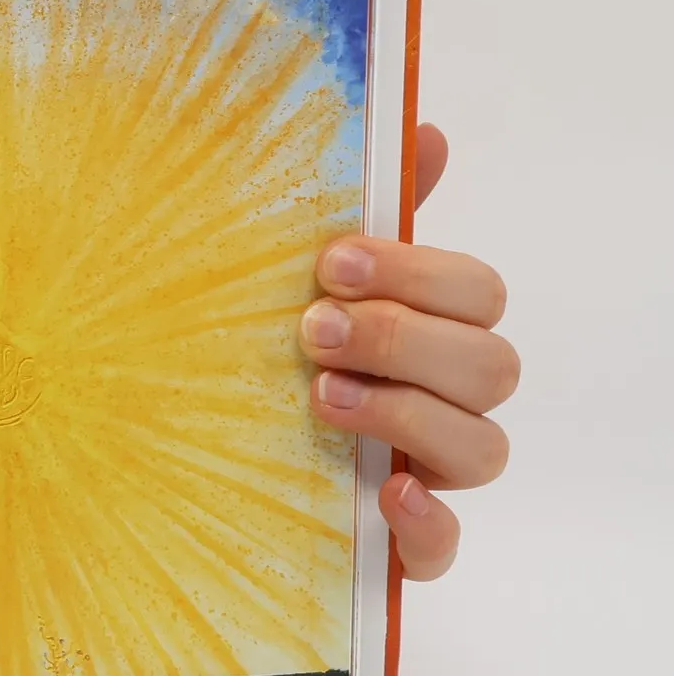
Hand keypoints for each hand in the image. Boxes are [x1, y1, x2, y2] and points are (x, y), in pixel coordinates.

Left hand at [302, 124, 517, 581]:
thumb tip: (420, 129)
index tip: (329, 262)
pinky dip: (427, 523)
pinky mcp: (398, 546)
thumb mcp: (297, 283)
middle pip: (489, 364)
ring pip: (482, 448)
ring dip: (408, 414)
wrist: (186, 457)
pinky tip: (386, 494)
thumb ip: (366, 217)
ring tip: (323, 396)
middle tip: (313, 329)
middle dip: (402, 338)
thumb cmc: (265, 354)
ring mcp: (428, 475)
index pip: (476, 293)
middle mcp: (444, 402)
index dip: (415, 273)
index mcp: (430, 331)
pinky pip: (443, 547)